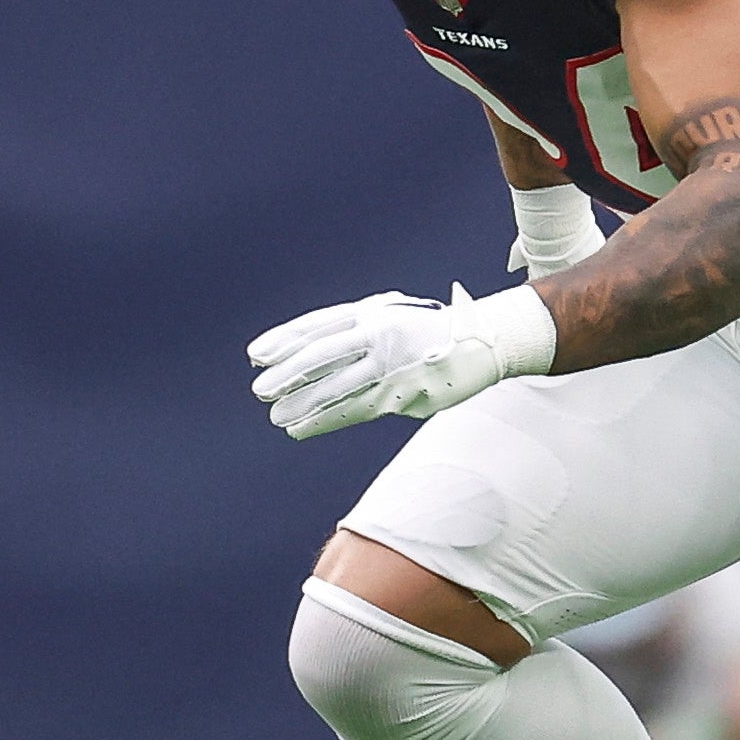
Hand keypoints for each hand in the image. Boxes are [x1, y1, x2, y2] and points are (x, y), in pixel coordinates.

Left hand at [247, 285, 556, 440]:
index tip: (256, 354)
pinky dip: (326, 419)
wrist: (482, 342)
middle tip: (260, 389)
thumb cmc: (428, 332)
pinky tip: (302, 427)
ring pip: (338, 387)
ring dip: (303, 404)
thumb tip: (305, 353)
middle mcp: (380, 335)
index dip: (285, 339)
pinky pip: (357, 409)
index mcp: (372, 312)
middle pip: (323, 354)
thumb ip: (354, 329)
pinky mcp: (404, 393)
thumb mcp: (390, 317)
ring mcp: (392, 365)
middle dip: (288, 373)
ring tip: (276, 416)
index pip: (319, 325)